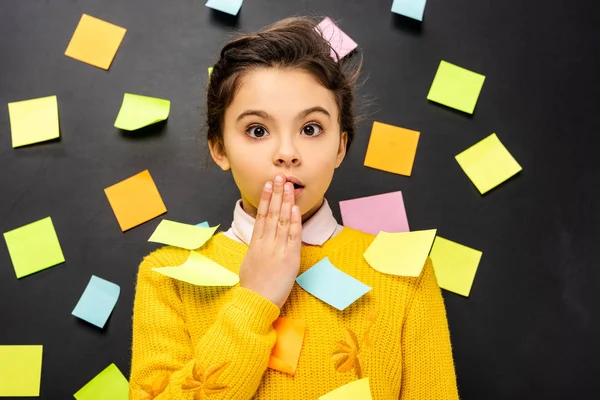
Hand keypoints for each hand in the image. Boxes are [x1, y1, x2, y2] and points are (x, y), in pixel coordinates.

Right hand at [239, 175, 301, 308]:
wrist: (256, 302)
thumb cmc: (252, 287)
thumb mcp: (249, 263)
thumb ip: (255, 249)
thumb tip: (259, 241)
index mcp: (255, 244)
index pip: (261, 216)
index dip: (266, 199)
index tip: (267, 185)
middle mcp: (266, 243)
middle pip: (272, 213)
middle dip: (276, 194)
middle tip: (279, 177)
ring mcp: (277, 250)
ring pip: (282, 221)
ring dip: (286, 202)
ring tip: (288, 186)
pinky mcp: (289, 258)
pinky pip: (292, 237)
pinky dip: (294, 222)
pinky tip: (294, 209)